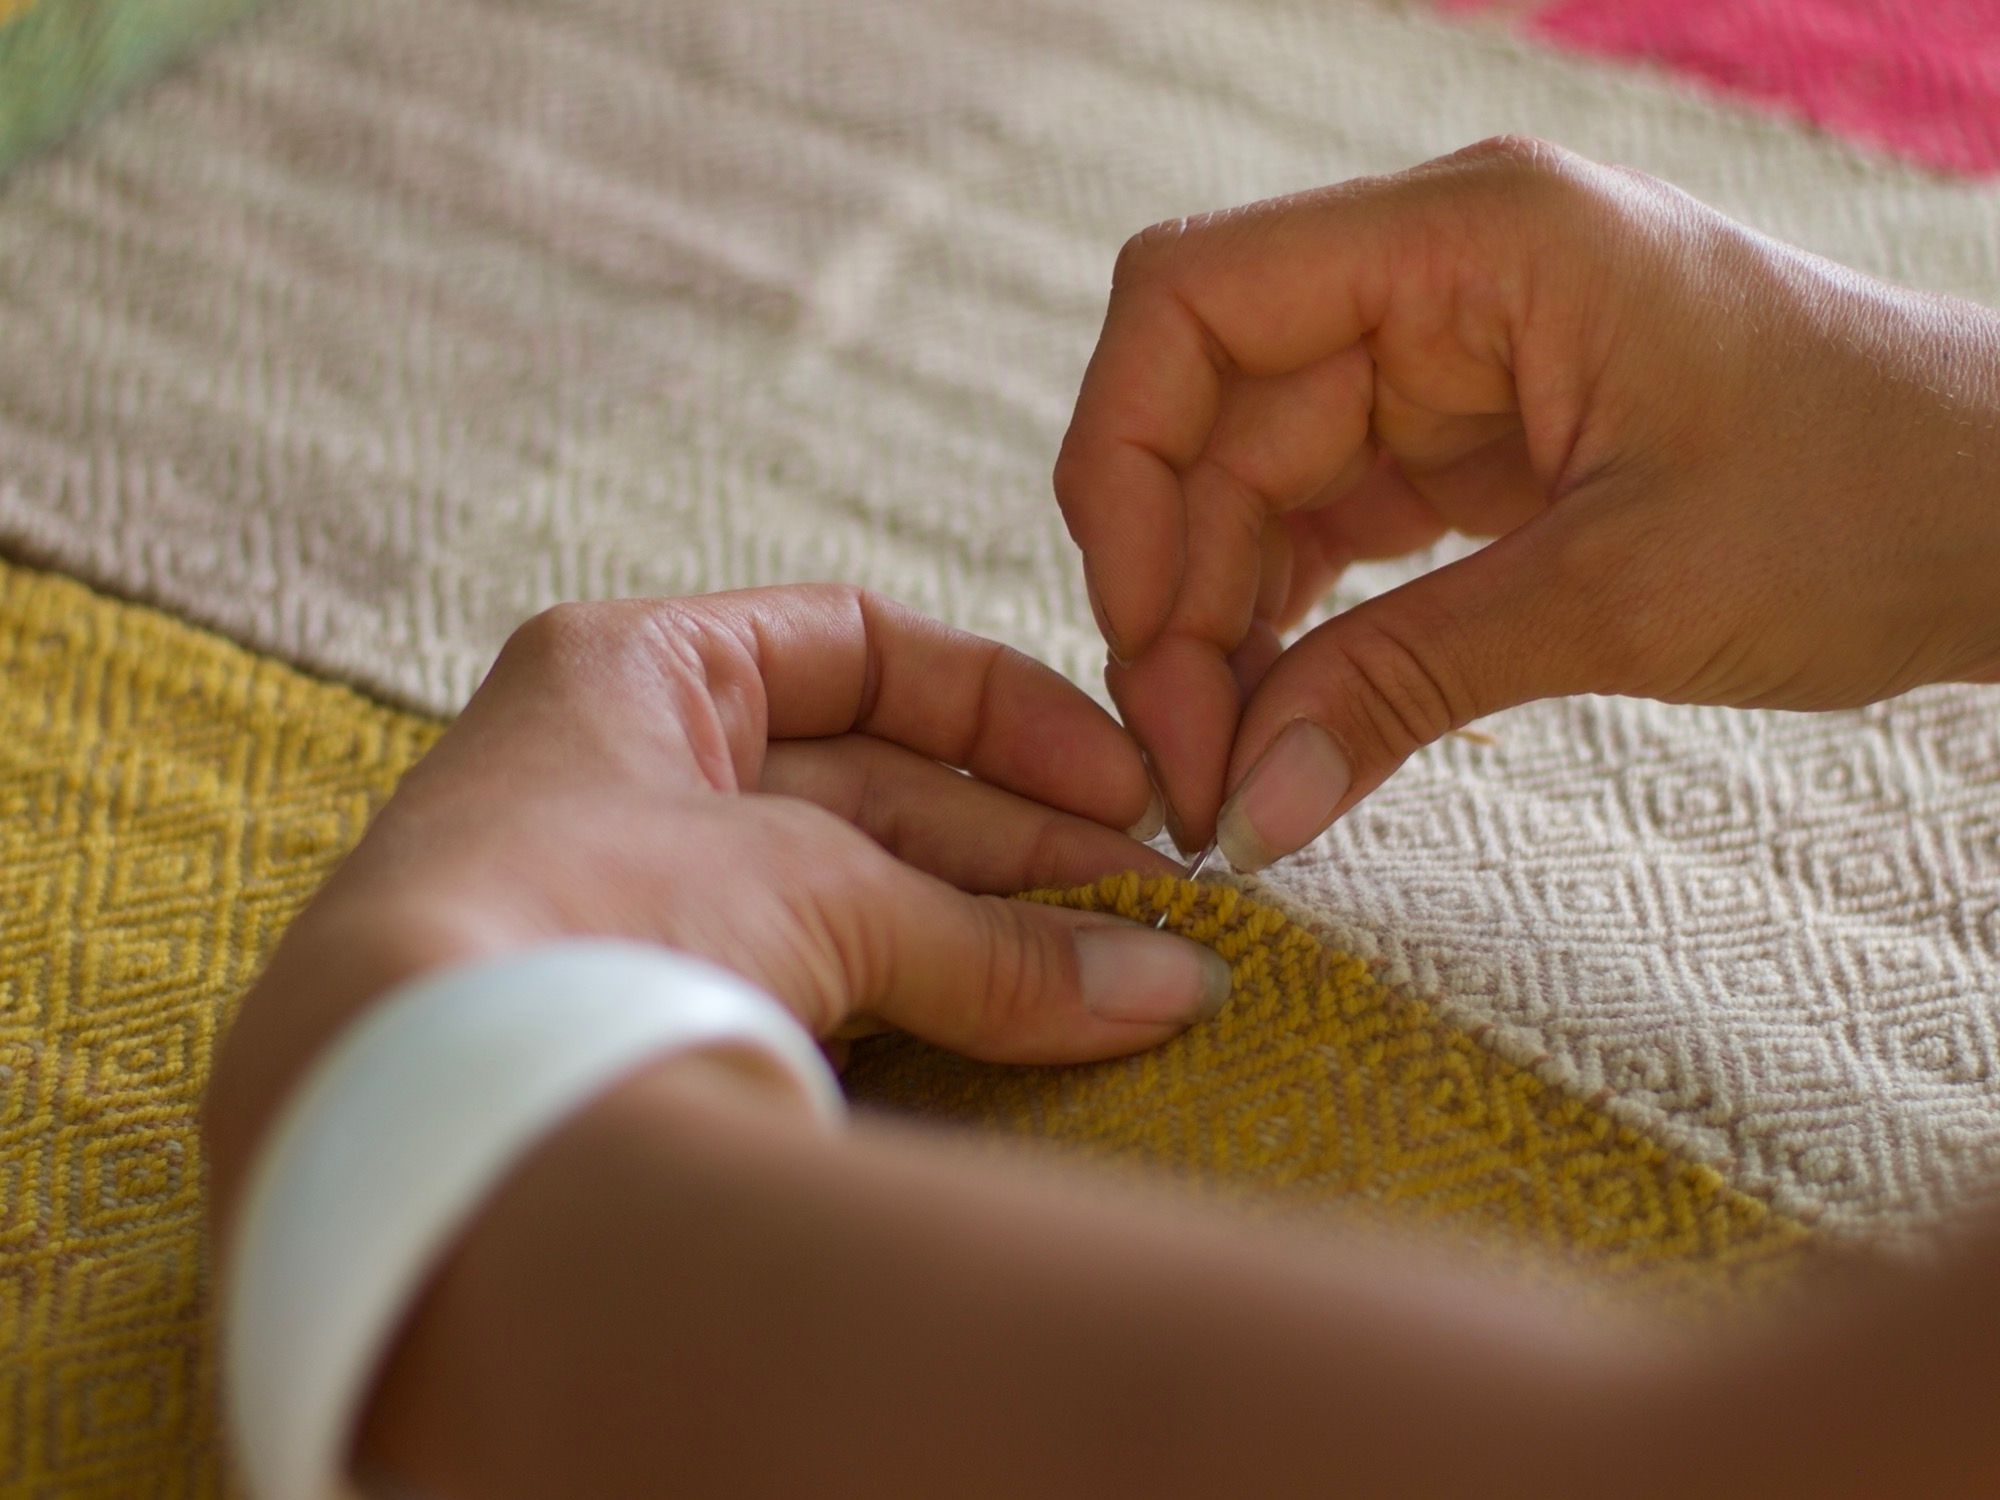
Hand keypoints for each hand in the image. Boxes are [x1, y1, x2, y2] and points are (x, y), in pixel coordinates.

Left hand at [204, 585, 1225, 1198]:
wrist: (420, 1120)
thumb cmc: (586, 924)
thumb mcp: (811, 893)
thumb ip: (993, 939)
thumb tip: (1171, 984)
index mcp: (639, 672)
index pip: (861, 647)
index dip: (1003, 709)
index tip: (1124, 784)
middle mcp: (633, 774)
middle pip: (877, 786)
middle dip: (1021, 846)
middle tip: (1156, 909)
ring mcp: (639, 907)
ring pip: (854, 898)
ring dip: (991, 935)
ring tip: (1130, 977)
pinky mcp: (650, 1025)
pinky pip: (817, 996)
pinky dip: (924, 1011)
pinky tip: (1034, 1032)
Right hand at [1055, 136, 1999, 865]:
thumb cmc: (1871, 498)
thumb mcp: (1623, 595)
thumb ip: (1406, 684)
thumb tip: (1243, 808)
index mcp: (1469, 239)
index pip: (1192, 301)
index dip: (1124, 464)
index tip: (1141, 640)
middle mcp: (1434, 279)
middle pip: (1205, 414)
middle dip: (1172, 591)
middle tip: (1190, 768)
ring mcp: (1444, 362)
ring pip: (1248, 483)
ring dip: (1216, 625)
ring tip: (1229, 770)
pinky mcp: (1465, 446)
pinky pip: (1322, 528)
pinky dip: (1284, 626)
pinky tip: (1279, 719)